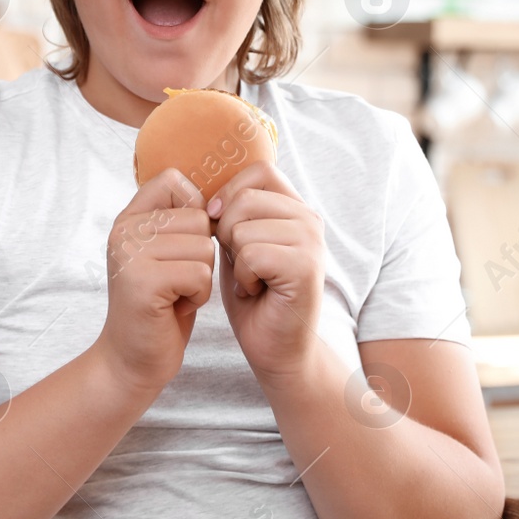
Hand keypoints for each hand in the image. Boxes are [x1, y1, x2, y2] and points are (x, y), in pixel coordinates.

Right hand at [95, 167, 214, 394]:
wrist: (133, 359)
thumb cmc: (161, 305)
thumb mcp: (166, 253)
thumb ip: (179, 220)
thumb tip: (219, 193)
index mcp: (129, 217)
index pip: (174, 180)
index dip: (196, 211)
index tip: (184, 246)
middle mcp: (124, 229)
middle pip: (199, 218)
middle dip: (201, 255)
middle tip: (176, 281)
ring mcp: (130, 254)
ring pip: (204, 247)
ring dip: (200, 278)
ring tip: (175, 295)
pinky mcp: (143, 281)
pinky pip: (200, 275)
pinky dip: (198, 297)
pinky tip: (175, 308)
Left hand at [207, 161, 324, 388]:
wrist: (274, 348)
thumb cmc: (252, 296)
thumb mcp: (238, 244)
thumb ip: (233, 213)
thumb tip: (206, 189)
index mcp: (295, 208)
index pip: (259, 171)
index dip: (229, 192)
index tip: (218, 223)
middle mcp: (310, 219)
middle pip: (245, 198)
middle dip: (226, 232)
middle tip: (241, 263)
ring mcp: (312, 242)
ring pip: (244, 228)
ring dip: (236, 260)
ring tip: (251, 279)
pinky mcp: (306, 267)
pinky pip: (252, 254)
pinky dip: (243, 277)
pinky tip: (255, 291)